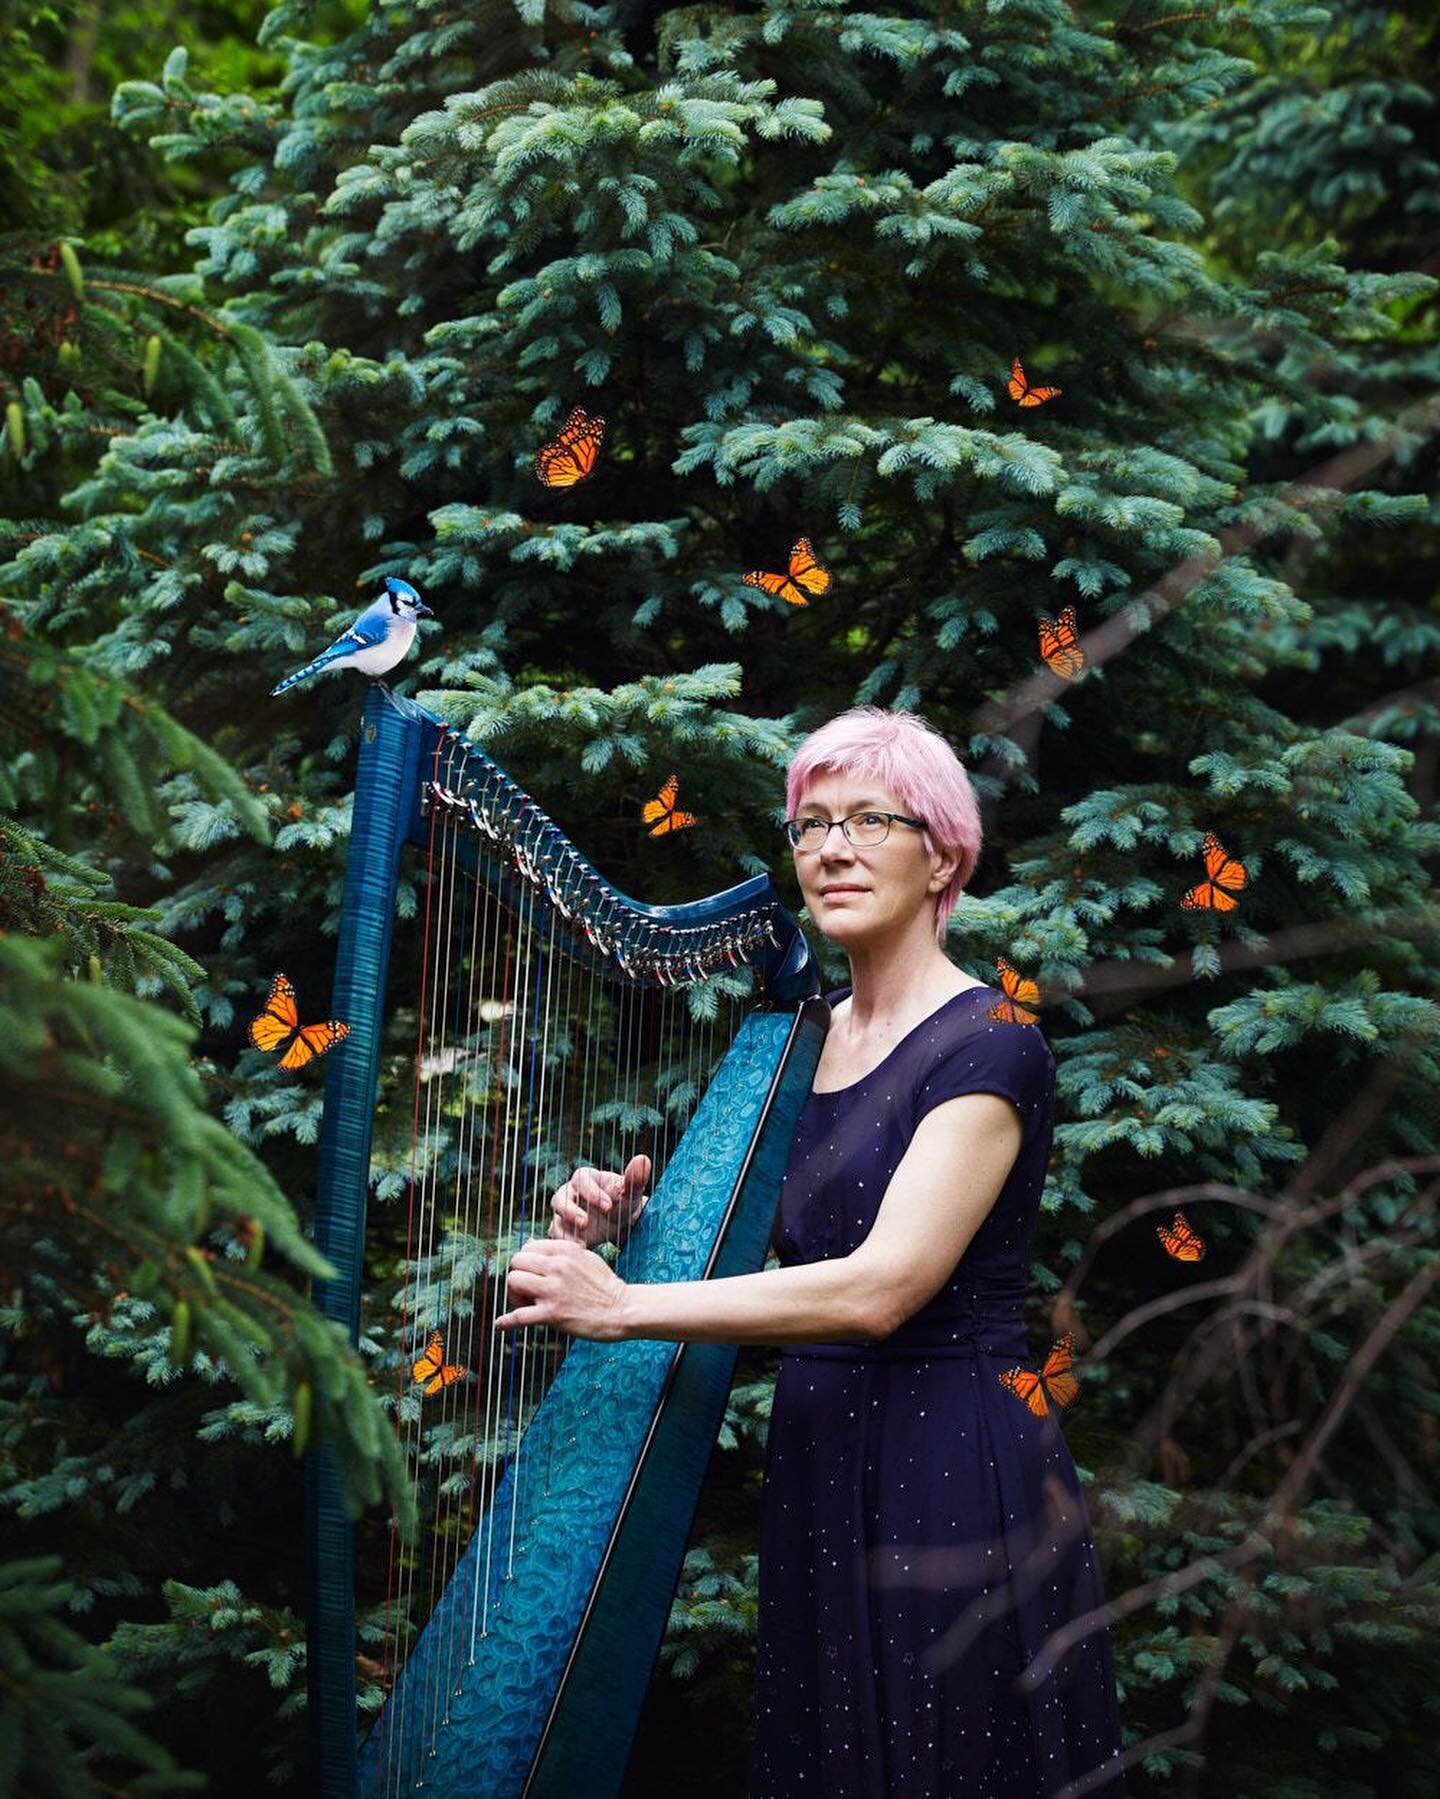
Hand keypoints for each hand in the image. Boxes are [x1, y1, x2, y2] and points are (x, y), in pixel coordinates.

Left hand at [494, 1237, 627, 1340]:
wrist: (623, 1310)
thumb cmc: (605, 1285)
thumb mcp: (585, 1257)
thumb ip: (560, 1251)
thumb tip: (531, 1244)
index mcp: (565, 1250)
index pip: (528, 1247)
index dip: (526, 1262)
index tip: (533, 1274)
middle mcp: (557, 1266)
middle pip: (517, 1262)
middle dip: (518, 1276)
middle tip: (526, 1290)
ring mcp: (554, 1290)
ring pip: (514, 1281)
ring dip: (515, 1294)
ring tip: (525, 1304)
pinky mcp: (553, 1313)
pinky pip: (519, 1315)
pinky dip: (506, 1321)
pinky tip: (501, 1324)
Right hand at [547, 1154, 651, 1247]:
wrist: (622, 1222)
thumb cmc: (624, 1201)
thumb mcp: (632, 1192)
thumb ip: (635, 1178)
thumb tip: (643, 1159)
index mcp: (586, 1178)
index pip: (581, 1179)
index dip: (591, 1192)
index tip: (608, 1206)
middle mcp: (571, 1193)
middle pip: (560, 1197)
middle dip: (570, 1211)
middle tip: (585, 1222)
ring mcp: (565, 1212)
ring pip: (556, 1218)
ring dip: (564, 1229)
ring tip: (580, 1243)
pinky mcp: (564, 1230)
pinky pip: (558, 1236)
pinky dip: (565, 1243)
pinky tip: (580, 1250)